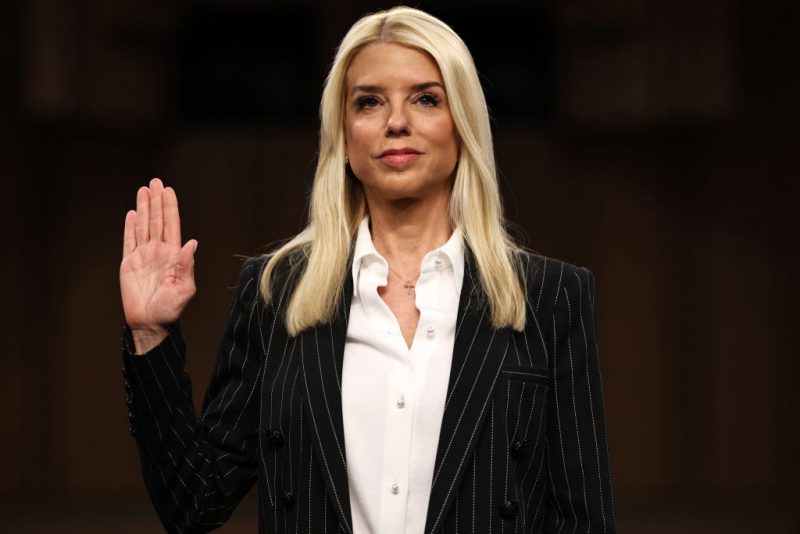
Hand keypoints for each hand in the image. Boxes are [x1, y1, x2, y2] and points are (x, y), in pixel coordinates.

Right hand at [120, 178, 197, 353]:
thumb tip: (192, 243)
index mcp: (174, 255)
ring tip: (143, 190)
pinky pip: (128, 241)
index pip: (172, 225)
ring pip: (143, 226)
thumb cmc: (171, 309)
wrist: (150, 324)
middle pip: (157, 220)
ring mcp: (143, 256)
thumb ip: (186, 265)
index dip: (170, 208)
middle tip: (155, 181)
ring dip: (143, 208)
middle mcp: (159, 252)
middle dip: (156, 201)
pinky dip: (130, 227)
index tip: (168, 191)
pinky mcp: (129, 264)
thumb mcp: (184, 288)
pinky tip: (131, 214)